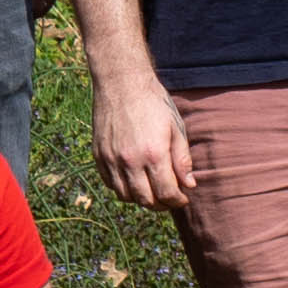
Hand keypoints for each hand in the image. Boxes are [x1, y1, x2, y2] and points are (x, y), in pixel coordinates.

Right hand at [92, 75, 195, 211]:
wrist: (122, 83)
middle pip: (145, 200)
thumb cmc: (154, 103)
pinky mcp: (98, 156)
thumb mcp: (175, 128)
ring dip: (141, 199)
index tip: (182, 198)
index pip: (166, 193)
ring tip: (152, 191)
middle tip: (169, 198)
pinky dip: (123, 188)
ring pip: (125, 196)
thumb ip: (182, 159)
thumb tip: (189, 185)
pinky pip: (110, 184)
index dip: (177, 201)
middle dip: (161, 204)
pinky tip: (134, 180)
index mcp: (153, 154)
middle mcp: (130, 161)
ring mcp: (111, 159)